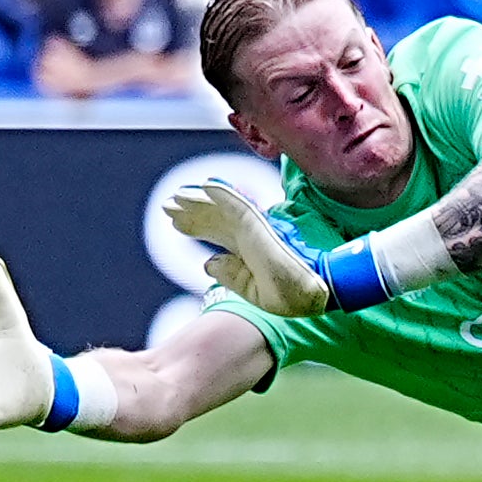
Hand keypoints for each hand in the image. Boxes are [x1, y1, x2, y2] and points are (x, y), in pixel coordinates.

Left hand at [163, 178, 331, 317]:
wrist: (315, 291)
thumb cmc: (293, 295)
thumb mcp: (254, 291)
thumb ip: (231, 275)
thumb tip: (207, 261)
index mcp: (248, 250)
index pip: (216, 233)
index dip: (195, 227)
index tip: (175, 224)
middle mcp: (248, 235)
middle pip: (213, 219)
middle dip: (191, 213)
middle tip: (167, 206)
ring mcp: (253, 227)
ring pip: (218, 208)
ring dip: (196, 202)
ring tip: (173, 199)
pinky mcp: (258, 224)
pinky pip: (237, 203)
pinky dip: (221, 193)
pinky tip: (205, 186)